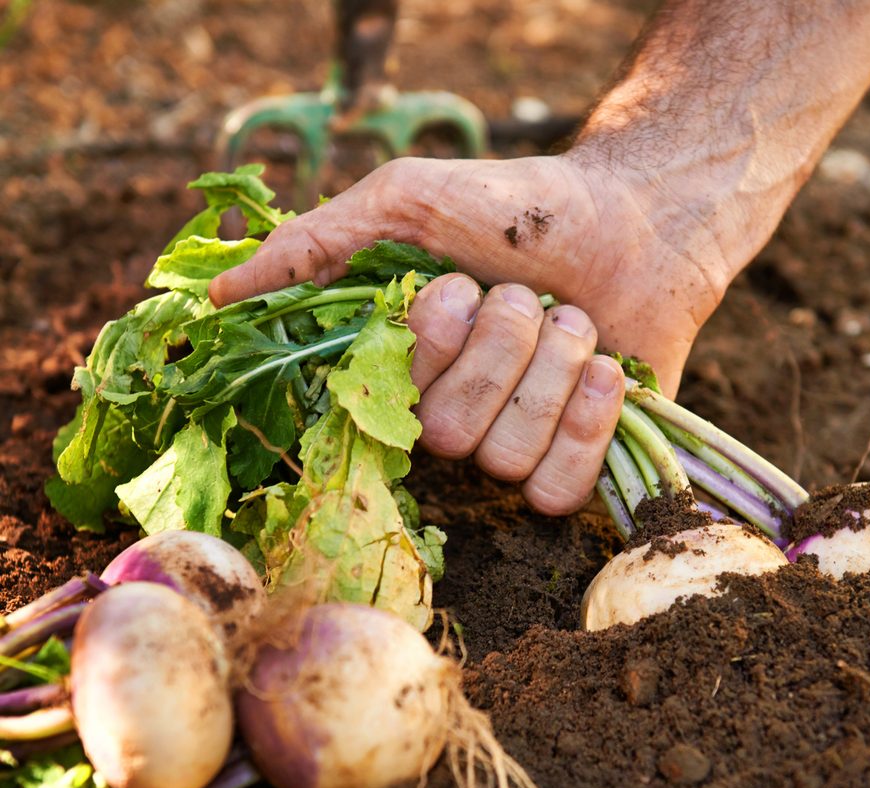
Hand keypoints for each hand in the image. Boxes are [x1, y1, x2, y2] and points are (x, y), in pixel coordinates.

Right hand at [210, 154, 728, 512]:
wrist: (636, 222)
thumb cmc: (515, 209)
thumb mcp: (408, 201)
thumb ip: (319, 246)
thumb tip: (218, 295)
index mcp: (399, 365)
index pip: (375, 405)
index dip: (426, 350)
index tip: (456, 284)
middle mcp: (445, 417)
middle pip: (448, 435)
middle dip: (502, 347)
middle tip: (530, 295)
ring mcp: (506, 449)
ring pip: (506, 459)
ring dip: (551, 371)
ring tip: (574, 318)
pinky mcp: (567, 468)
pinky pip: (555, 490)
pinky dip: (585, 423)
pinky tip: (604, 370)